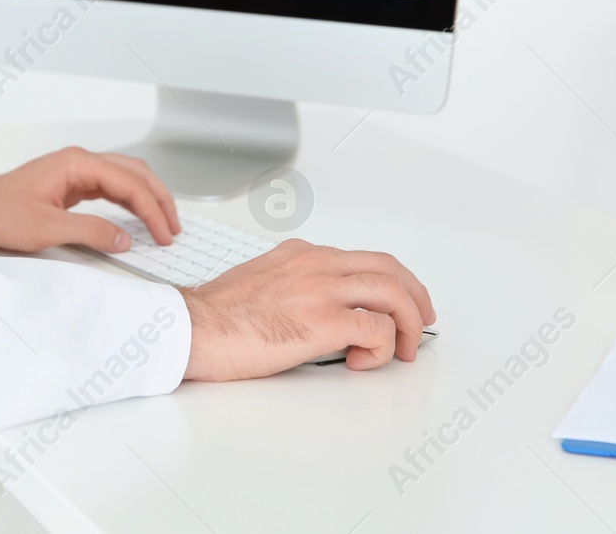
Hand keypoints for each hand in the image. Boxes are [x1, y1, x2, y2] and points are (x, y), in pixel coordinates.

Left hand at [0, 147, 180, 253]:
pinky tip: (137, 217)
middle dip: (159, 199)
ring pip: (126, 178)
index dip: (152, 210)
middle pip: (135, 173)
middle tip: (174, 228)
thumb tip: (125, 238)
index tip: (164, 234)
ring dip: (147, 198)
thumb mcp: (47, 229)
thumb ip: (91, 232)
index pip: (130, 183)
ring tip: (163, 223)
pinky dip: (130, 201)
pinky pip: (111, 188)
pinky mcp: (72, 184)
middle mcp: (79, 162)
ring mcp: (76, 171)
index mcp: (77, 163)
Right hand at [180, 241, 435, 379]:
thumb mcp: (260, 280)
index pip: (362, 258)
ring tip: (403, 348)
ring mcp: (321, 289)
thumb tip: (314, 305)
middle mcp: (316, 264)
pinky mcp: (323, 321)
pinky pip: (377, 328)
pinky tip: (362, 361)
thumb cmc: (217, 316)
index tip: (398, 301)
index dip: (391, 281)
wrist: (193, 329)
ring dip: (409, 322)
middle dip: (415, 296)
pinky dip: (381, 347)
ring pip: (392, 293)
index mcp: (301, 254)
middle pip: (389, 268)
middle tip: (422, 321)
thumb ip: (292, 282)